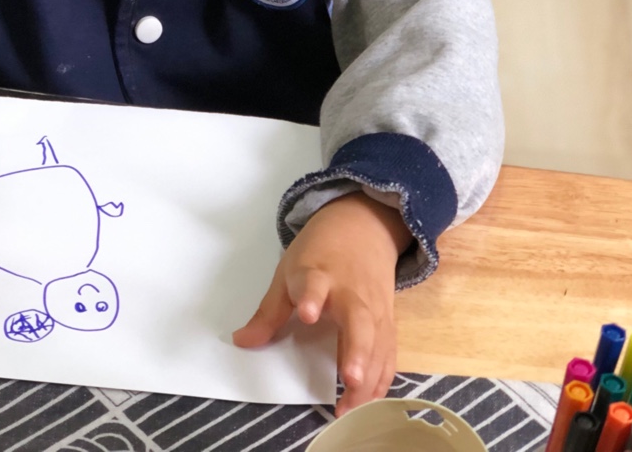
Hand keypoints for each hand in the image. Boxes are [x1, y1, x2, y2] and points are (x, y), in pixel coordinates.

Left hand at [233, 192, 409, 415]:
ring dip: (368, 376)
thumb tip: (242, 342)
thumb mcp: (288, 272)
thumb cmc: (320, 252)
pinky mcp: (389, 321)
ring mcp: (375, 308)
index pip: (314, 285)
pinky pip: (388, 352)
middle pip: (360, 322)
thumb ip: (269, 312)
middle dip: (357, 351)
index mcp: (320, 275)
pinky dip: (381, 378)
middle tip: (349, 378)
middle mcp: (352, 293)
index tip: (307, 313)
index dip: (310, 298)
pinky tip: (368, 401)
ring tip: (350, 406)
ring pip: (378, 344)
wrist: (363, 226)